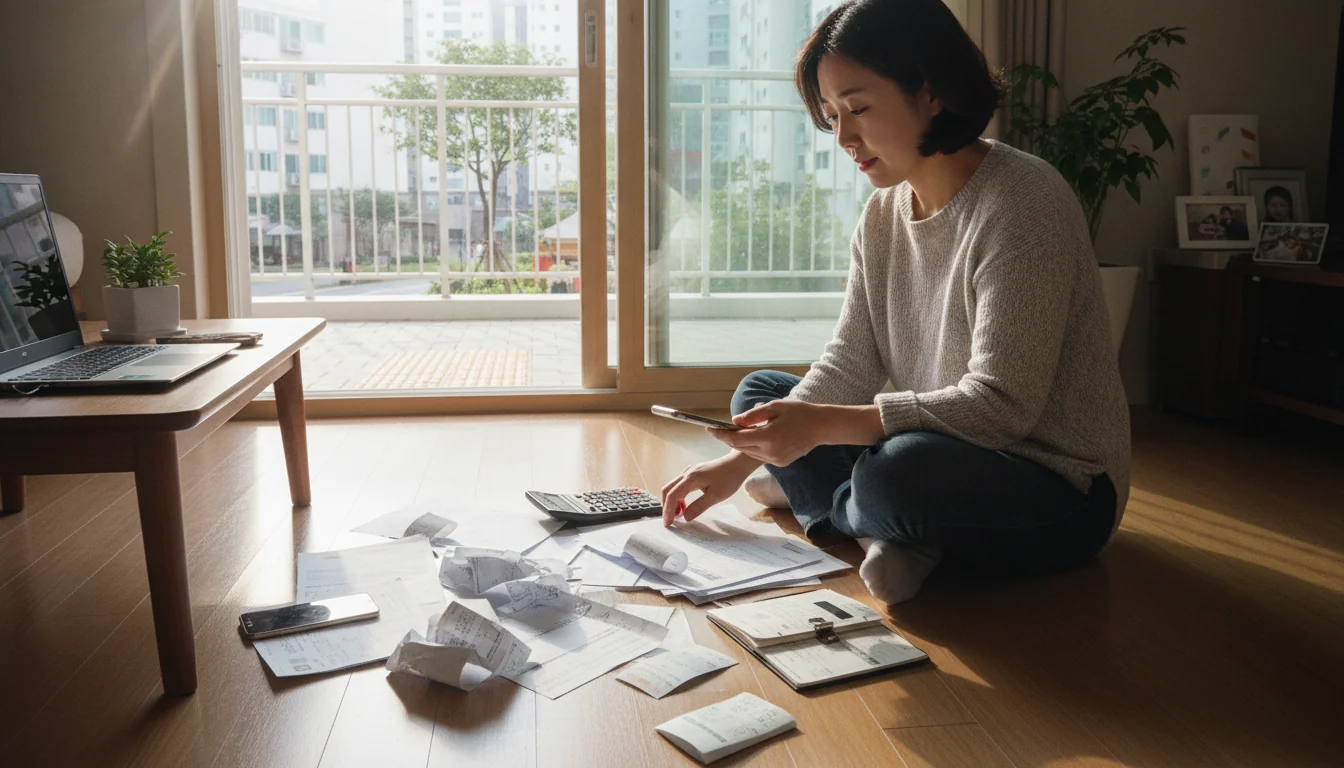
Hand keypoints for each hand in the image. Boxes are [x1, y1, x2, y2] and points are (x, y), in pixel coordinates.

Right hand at [660, 451, 759, 526]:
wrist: (738, 463)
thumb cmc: (729, 479)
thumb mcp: (716, 496)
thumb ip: (699, 506)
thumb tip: (685, 517)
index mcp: (691, 479)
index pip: (672, 496)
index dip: (668, 511)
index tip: (668, 524)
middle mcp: (687, 473)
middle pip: (668, 490)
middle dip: (667, 506)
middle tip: (671, 521)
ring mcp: (690, 472)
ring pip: (673, 486)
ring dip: (673, 501)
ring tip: (680, 514)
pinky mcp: (694, 473)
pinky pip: (680, 484)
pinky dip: (679, 495)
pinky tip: (685, 504)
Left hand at [707, 400, 829, 466]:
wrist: (821, 426)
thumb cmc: (799, 412)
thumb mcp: (774, 407)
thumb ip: (752, 415)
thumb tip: (734, 421)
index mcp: (768, 437)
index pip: (736, 439)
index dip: (721, 434)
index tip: (709, 428)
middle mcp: (770, 453)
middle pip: (741, 447)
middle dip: (730, 438)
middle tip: (721, 428)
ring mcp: (776, 460)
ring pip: (750, 453)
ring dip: (742, 444)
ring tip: (739, 432)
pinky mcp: (781, 463)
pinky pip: (761, 456)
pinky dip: (755, 448)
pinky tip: (757, 438)